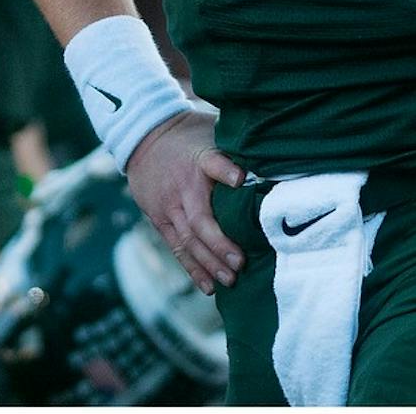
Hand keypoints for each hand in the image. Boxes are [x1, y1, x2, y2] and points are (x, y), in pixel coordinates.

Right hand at [125, 108, 244, 294]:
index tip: (241, 179)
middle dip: (220, 244)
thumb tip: (271, 156)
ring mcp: (169, 206)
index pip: (212, 163)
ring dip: (209, 263)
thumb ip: (234, 147)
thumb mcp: (210, 129)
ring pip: (188, 240)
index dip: (225, 171)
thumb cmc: (188, 134)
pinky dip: (193, 268)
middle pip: (199, 219)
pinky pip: (177, 247)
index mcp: (199, 158)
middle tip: (240, 262)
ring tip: (229, 280)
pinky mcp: (160, 219)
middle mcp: (183, 186)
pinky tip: (208, 286)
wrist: (144, 136)